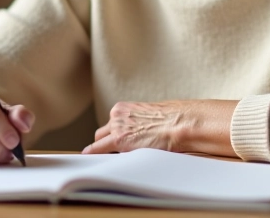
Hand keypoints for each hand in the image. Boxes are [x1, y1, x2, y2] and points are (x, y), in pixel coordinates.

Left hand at [82, 99, 237, 156]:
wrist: (180, 123)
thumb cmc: (173, 120)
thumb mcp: (151, 118)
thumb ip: (140, 124)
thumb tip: (140, 134)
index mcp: (125, 108)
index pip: (112, 124)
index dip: (112, 136)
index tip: (110, 143)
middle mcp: (117, 115)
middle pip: (102, 132)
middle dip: (104, 143)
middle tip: (110, 153)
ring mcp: (116, 127)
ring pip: (99, 140)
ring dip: (102, 149)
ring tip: (105, 160)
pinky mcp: (118, 140)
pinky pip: (97, 149)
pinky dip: (92, 155)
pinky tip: (89, 161)